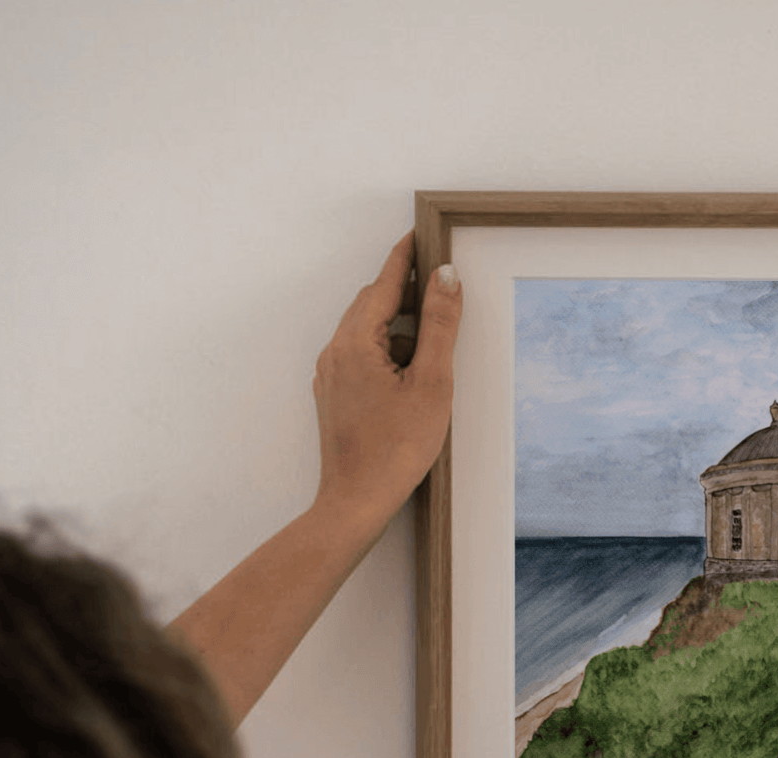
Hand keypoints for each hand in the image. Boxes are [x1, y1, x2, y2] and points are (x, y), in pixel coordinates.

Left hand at [311, 231, 462, 537]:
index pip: (384, 284)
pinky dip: (387, 353)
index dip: (406, 258)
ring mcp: (330, 376)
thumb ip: (439, 326)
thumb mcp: (431, 383)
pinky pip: (361, 358)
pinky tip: (409, 377)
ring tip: (432, 349)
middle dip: (404, 292)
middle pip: (372, 304)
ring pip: (367, 333)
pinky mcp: (334, 397)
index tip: (422, 236)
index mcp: (356, 342)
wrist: (356, 502)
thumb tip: (446, 277)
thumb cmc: (395, 449)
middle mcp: (335, 352)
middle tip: (438, 286)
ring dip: (399, 329)